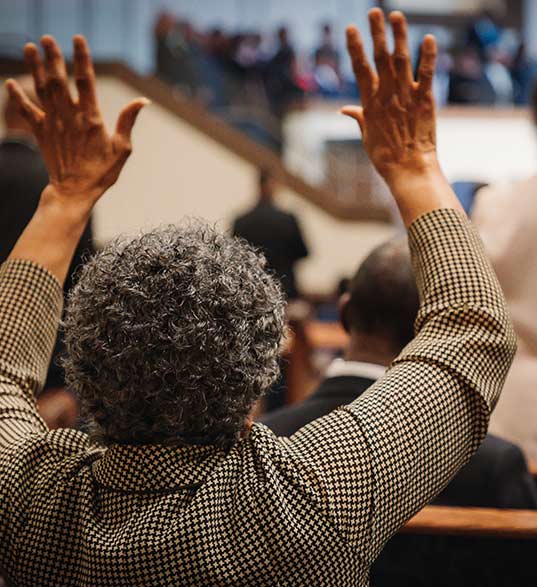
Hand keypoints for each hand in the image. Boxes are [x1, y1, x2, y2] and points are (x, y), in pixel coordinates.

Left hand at [5, 35, 147, 215]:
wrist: (75, 192)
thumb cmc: (102, 172)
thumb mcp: (122, 149)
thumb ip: (128, 122)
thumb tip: (142, 101)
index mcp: (92, 118)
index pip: (86, 81)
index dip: (81, 58)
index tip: (77, 39)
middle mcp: (70, 117)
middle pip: (59, 79)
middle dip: (52, 57)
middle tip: (47, 38)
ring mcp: (53, 123)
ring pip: (42, 89)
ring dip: (34, 67)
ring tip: (28, 47)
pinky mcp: (40, 133)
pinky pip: (27, 111)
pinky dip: (17, 97)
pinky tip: (10, 82)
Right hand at [343, 9, 437, 183]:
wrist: (409, 169)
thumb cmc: (386, 157)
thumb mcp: (367, 137)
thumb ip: (359, 117)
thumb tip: (345, 108)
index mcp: (370, 104)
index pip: (360, 69)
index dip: (355, 48)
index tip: (350, 29)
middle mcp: (387, 96)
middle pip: (380, 58)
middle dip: (377, 33)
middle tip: (374, 12)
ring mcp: (407, 96)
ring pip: (402, 60)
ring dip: (399, 36)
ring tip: (397, 15)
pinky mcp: (425, 100)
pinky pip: (426, 74)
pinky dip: (428, 55)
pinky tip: (429, 37)